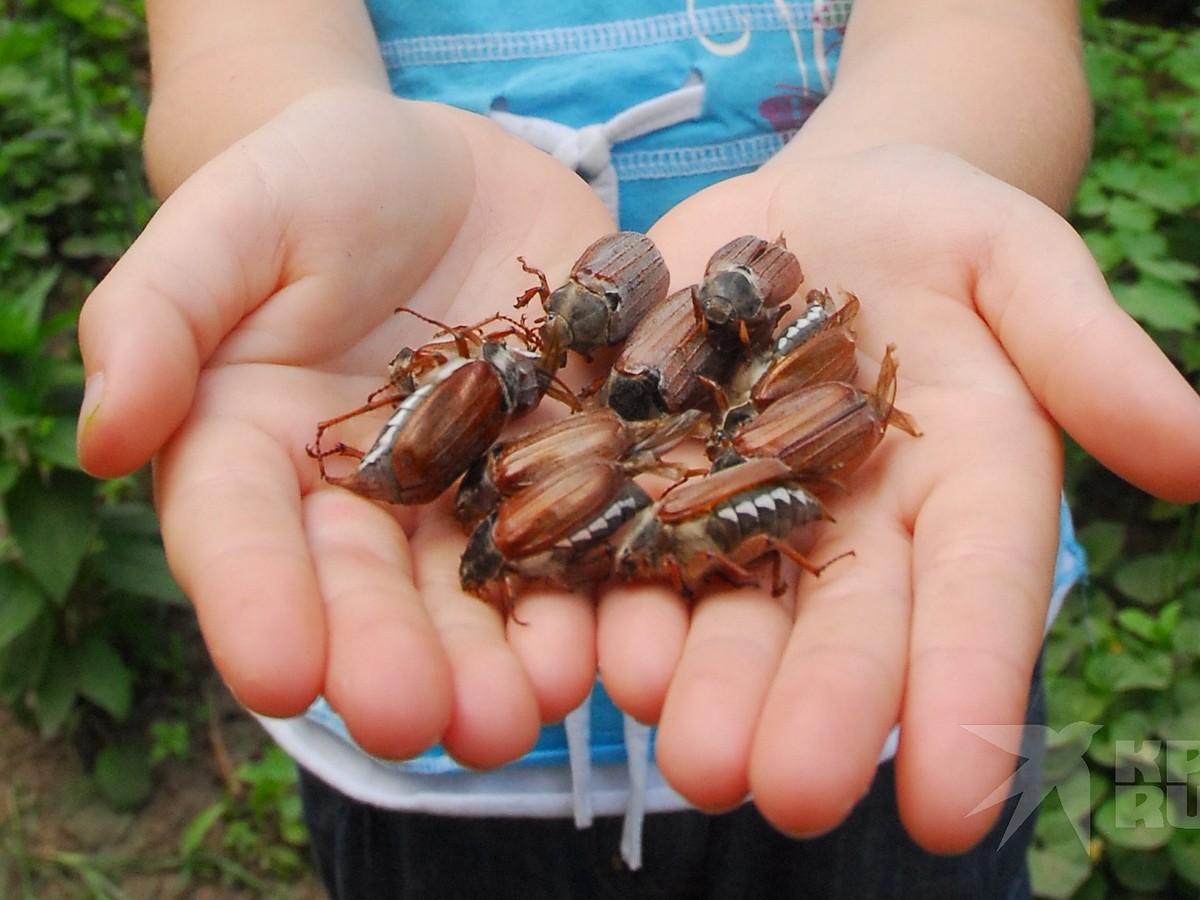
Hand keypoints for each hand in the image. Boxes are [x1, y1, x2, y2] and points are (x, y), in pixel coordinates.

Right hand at [77, 87, 619, 767]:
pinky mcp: (563, 469)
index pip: (242, 540)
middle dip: (392, 662)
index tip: (281, 677)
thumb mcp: (233, 221)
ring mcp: (471, 496)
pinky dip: (594, 595)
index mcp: (256, 454)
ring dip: (498, 664)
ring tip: (521, 718)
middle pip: (370, 595)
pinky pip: (582, 539)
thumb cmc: (315, 183)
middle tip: (418, 726)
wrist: (442, 172)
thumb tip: (104, 434)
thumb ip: (158, 315)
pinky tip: (610, 645)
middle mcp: (362, 503)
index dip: (256, 607)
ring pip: (478, 596)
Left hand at [593, 144, 1199, 851]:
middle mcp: (851, 530)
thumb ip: (1087, 353)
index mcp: (960, 490)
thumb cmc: (935, 227)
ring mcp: (739, 507)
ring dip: (699, 680)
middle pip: (837, 630)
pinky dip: (603, 595)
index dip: (968, 699)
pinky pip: (621, 540)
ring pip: (722, 609)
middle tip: (783, 796)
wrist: (811, 208)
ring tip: (678, 744)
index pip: (976, 601)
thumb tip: (1198, 459)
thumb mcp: (1017, 261)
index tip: (956, 810)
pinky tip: (583, 648)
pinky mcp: (648, 473)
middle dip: (813, 714)